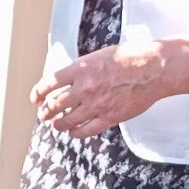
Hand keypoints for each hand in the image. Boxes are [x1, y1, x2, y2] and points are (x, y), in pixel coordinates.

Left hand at [32, 41, 168, 137]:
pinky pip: (86, 130)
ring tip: (55, 124)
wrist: (153, 69)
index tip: (35, 98)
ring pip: (67, 120)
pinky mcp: (109, 117)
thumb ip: (82, 69)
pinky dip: (76, 132)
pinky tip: (73, 132)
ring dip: (58, 124)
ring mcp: (96, 104)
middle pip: (55, 105)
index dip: (38, 92)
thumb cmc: (129, 58)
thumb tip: (70, 79)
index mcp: (80, 69)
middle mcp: (84, 87)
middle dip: (45, 111)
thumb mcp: (98, 56)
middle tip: (43, 114)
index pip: (49, 83)